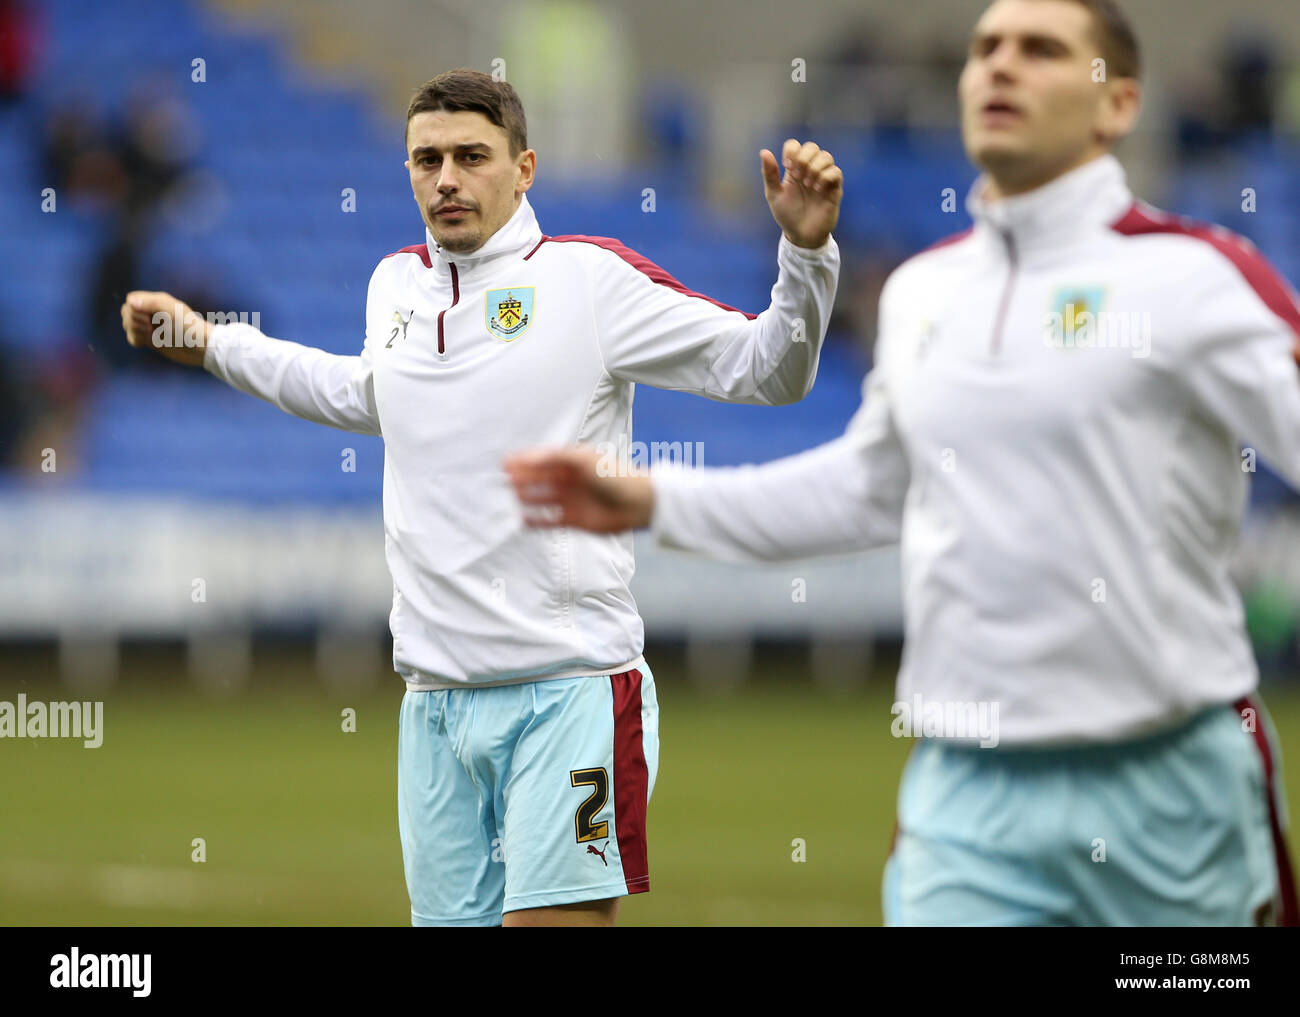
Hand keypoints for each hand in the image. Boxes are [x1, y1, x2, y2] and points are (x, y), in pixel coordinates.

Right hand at [120, 291, 211, 367]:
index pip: (131, 299)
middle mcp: (151, 312)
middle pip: (126, 312)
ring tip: (151, 336)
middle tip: (150, 328)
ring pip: (128, 325)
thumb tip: (130, 302)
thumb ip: (151, 303)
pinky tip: (147, 343)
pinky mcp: (151, 339)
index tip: (148, 318)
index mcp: (156, 301)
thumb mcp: (172, 311)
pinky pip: (133, 337)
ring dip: (135, 331)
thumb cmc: (190, 327)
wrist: (201, 348)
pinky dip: (136, 340)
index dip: (134, 309)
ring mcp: (150, 325)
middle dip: (133, 321)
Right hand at [504, 447, 654, 532]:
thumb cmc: (614, 475)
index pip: (543, 461)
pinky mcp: (575, 520)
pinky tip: (523, 519)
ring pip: (544, 499)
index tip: (506, 462)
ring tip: (513, 496)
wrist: (637, 503)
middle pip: (541, 479)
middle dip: (524, 478)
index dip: (525, 461)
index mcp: (573, 463)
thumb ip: (555, 457)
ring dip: (528, 497)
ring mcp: (572, 501)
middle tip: (506, 479)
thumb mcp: (583, 458)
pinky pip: (550, 520)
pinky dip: (537, 520)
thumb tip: (529, 458)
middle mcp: (571, 481)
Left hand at [760, 139, 842, 249]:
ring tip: (808, 184)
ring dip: (815, 167)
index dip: (792, 151)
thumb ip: (770, 174)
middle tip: (797, 176)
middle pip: (812, 147)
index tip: (787, 166)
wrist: (801, 236)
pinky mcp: (834, 189)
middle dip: (803, 158)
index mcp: (794, 169)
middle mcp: (809, 170)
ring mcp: (823, 178)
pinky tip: (817, 189)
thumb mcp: (774, 195)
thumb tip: (764, 152)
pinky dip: (826, 176)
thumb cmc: (787, 215)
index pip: (795, 145)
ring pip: (826, 156)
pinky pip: (836, 172)